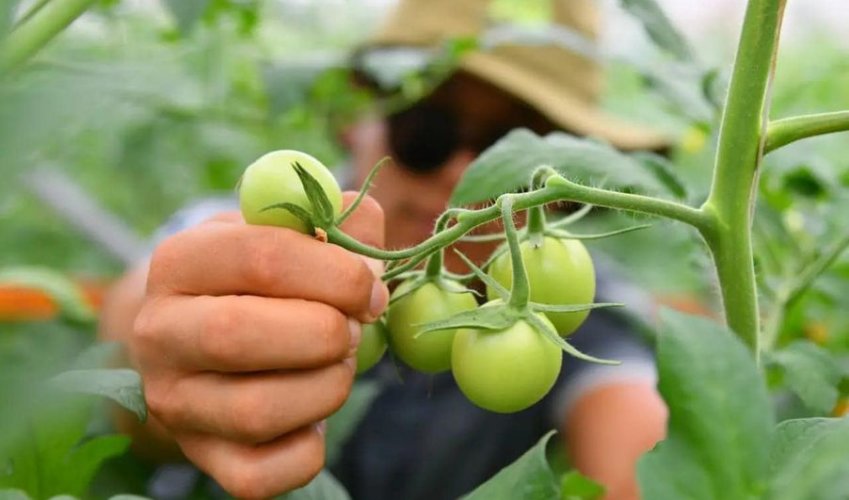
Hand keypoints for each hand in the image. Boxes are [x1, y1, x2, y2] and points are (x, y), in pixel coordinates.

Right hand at [130, 193, 387, 498]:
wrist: (203, 343)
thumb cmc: (260, 280)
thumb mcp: (287, 234)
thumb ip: (335, 220)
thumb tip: (364, 231)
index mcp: (178, 261)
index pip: (260, 257)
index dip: (335, 273)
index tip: (371, 289)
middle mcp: (159, 333)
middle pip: (240, 335)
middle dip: (326, 333)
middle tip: (355, 329)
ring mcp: (174, 403)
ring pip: (257, 410)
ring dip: (327, 387)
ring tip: (339, 365)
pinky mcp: (202, 457)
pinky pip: (265, 472)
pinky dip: (309, 447)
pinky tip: (313, 414)